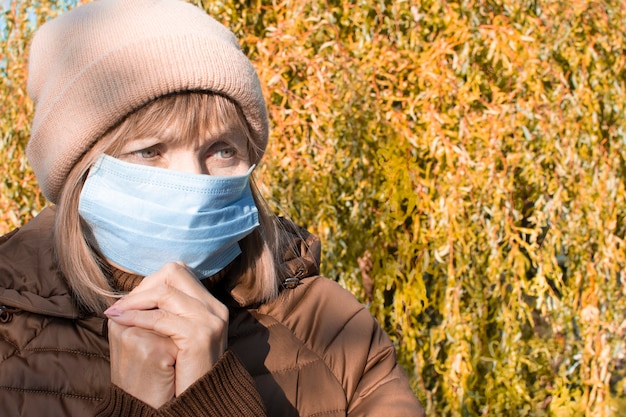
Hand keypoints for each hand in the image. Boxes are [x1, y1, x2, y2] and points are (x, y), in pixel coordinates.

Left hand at [105, 262, 228, 405]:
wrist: (195, 403)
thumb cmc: (182, 372)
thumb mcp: (178, 336)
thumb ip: (169, 312)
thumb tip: (139, 291)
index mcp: (211, 305)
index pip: (177, 273)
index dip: (150, 283)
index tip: (129, 301)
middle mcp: (215, 308)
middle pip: (173, 273)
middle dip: (143, 286)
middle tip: (122, 305)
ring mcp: (210, 320)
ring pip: (164, 292)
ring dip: (135, 301)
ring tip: (116, 313)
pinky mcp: (199, 335)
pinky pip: (160, 318)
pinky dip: (137, 317)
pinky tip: (121, 322)